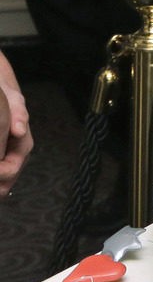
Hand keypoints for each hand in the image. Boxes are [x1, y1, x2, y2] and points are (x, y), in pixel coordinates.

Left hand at [0, 51, 31, 195]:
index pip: (9, 172)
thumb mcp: (14, 102)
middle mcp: (17, 157)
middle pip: (4, 186)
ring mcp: (8, 161)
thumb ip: (19, 114)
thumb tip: (19, 130)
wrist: (4, 95)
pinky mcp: (1, 161)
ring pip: (1, 186)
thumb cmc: (9, 99)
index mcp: (23, 146)